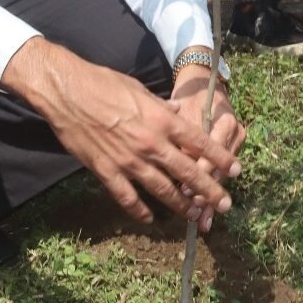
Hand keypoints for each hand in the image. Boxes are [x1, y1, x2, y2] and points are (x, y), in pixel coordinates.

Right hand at [2, 41, 241, 225]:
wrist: (67, 92)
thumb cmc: (102, 83)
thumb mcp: (140, 89)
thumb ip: (161, 106)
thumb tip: (177, 111)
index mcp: (162, 119)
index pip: (200, 143)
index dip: (221, 158)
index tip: (236, 170)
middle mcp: (151, 143)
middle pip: (188, 172)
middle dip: (210, 190)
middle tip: (224, 205)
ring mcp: (128, 160)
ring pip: (162, 189)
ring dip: (180, 205)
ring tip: (194, 216)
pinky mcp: (106, 171)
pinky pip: (127, 197)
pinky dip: (138, 210)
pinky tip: (148, 219)